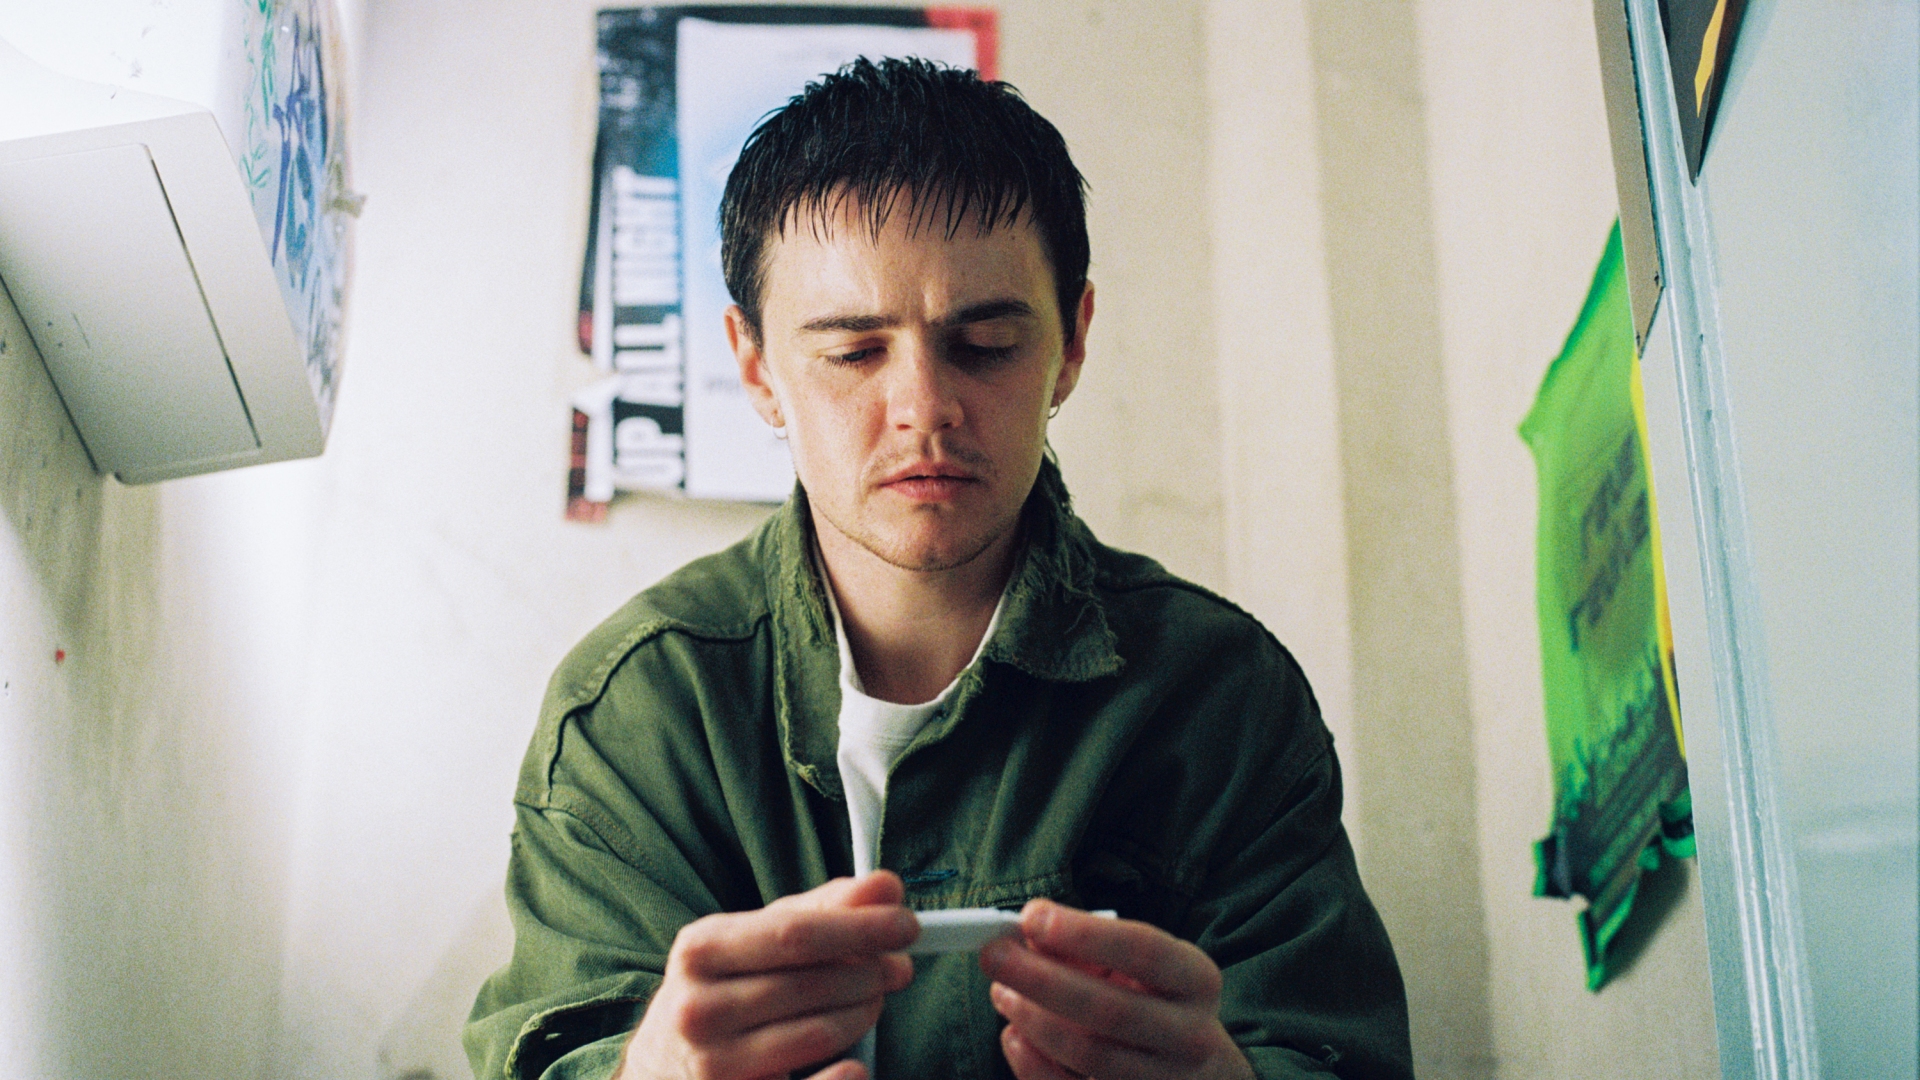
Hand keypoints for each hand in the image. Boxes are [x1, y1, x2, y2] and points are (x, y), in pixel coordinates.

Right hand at [616, 871, 917, 1079]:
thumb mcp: (756, 939)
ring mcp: (712, 1065)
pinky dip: (843, 1077)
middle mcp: (697, 1009)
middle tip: (896, 967)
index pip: (794, 933)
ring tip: (872, 1000)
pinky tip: (855, 1063)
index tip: (906, 924)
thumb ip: (823, 909)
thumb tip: (887, 886)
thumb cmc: (723, 988)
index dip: (860, 927)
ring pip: (817, 1034)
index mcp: (701, 950)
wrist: (662, 1063)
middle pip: (811, 984)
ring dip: (864, 1013)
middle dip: (870, 971)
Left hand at [979, 899, 1254, 1079]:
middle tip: (993, 955)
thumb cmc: (1154, 1000)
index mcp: (1196, 980)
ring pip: (1090, 1054)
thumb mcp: (1139, 966)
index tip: (1031, 916)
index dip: (1085, 934)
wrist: (1198, 1072)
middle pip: (1111, 1009)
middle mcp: (1191, 1035)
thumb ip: (1088, 948)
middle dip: (1042, 979)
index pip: (1145, 951)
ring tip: (1002, 992)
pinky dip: (1034, 1065)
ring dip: (1033, 1020)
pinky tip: (1014, 1037)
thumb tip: (1030, 934)